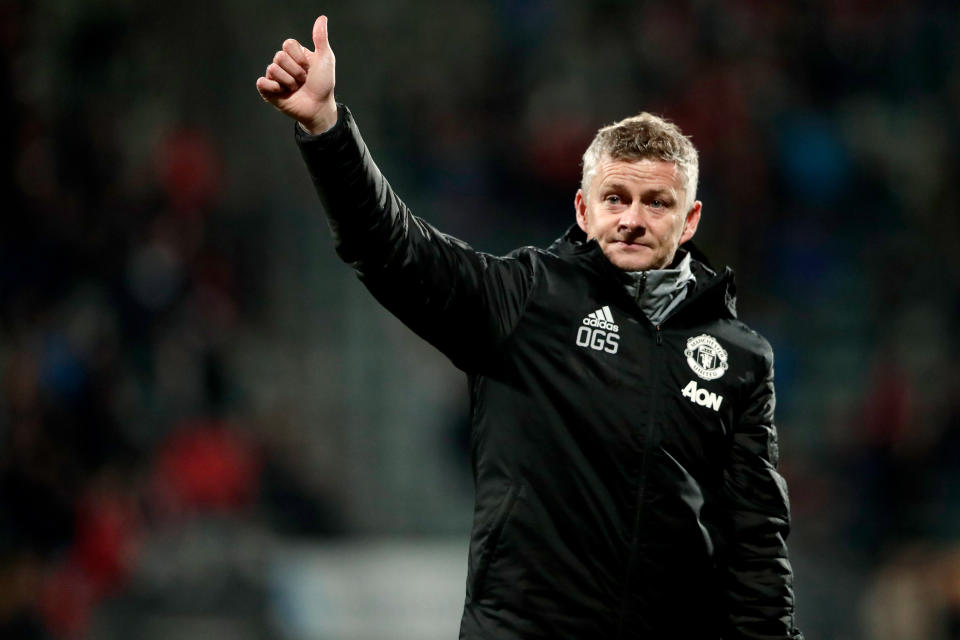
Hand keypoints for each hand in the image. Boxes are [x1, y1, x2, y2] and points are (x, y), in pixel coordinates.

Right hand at [256, 15, 337, 133]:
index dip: (299, 56)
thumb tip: (322, 18)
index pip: (287, 44)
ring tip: (296, 88)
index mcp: (294, 55)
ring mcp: (275, 78)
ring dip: (289, 81)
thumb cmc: (323, 84)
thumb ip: (321, 39)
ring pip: (273, 68)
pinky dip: (272, 87)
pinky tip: (282, 92)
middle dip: (295, 71)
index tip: (309, 67)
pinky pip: (262, 82)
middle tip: (303, 80)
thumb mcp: (325, 59)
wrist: (320, 107)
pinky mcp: (269, 92)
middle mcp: (283, 65)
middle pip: (279, 56)